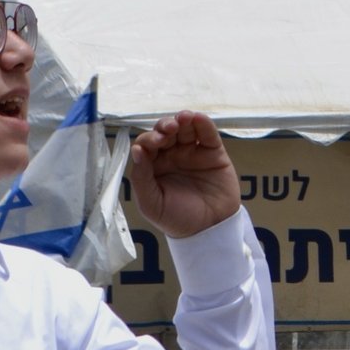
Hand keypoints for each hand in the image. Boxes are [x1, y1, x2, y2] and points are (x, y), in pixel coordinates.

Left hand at [129, 110, 240, 238]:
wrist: (209, 230)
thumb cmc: (177, 219)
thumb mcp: (151, 203)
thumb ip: (141, 177)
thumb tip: (137, 150)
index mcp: (153, 167)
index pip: (147, 145)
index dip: (149, 139)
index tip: (155, 143)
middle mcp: (171, 156)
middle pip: (165, 132)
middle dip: (165, 127)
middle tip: (169, 130)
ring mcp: (193, 152)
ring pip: (186, 129)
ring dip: (183, 120)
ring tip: (184, 118)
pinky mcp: (213, 153)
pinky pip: (207, 134)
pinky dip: (203, 124)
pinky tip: (198, 119)